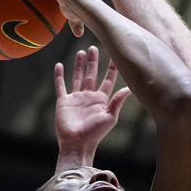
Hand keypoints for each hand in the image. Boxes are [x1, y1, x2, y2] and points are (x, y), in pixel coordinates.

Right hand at [54, 46, 130, 160]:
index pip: (108, 80)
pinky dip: (59, 76)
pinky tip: (60, 65)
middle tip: (94, 47)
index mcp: (101, 100)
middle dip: (93, 61)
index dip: (111, 69)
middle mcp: (89, 96)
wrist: (77, 143)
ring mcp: (76, 98)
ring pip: (78, 77)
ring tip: (81, 52)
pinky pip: (61, 86)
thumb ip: (117, 101)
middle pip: (92, 74)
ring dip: (79, 65)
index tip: (115, 55)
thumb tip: (130, 87)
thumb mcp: (110, 116)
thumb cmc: (95, 133)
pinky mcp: (64, 101)